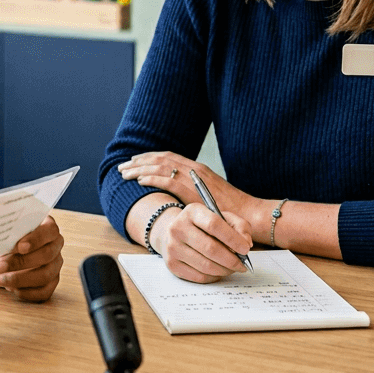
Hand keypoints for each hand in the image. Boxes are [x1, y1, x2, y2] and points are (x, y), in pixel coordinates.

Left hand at [0, 215, 63, 301]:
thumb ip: (2, 238)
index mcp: (47, 227)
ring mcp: (55, 265)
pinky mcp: (51, 283)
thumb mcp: (3, 235)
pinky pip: (44, 292)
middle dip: (21, 262)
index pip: (50, 230)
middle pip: (47, 255)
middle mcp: (55, 245)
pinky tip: (10, 287)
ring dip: (20, 279)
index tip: (20, 247)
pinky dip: (25, 292)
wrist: (5, 255)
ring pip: (45, 275)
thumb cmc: (6, 240)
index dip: (36, 239)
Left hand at [118, 151, 247, 214]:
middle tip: (124, 165)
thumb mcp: (211, 195)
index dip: (150, 157)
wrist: (249, 215)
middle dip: (140, 161)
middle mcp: (194, 169)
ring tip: (125, 172)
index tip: (136, 159)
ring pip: (160, 167)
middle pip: (161, 159)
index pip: (169, 157)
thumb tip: (181, 194)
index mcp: (198, 169)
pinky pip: (167, 180)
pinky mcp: (193, 190)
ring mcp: (193, 178)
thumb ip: (197, 191)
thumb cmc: (232, 210)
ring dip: (140, 168)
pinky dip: (152, 178)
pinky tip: (140, 180)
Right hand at [149, 202, 252, 282]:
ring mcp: (172, 247)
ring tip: (232, 268)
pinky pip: (199, 276)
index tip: (245, 249)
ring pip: (206, 266)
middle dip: (231, 260)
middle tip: (242, 264)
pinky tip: (219, 271)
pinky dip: (214, 277)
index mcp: (192, 212)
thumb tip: (246, 243)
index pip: (214, 224)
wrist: (175, 232)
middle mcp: (178, 228)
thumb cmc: (204, 226)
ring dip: (224, 270)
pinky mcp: (172, 264)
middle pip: (210, 248)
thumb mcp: (223, 218)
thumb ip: (239, 226)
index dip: (233, 239)